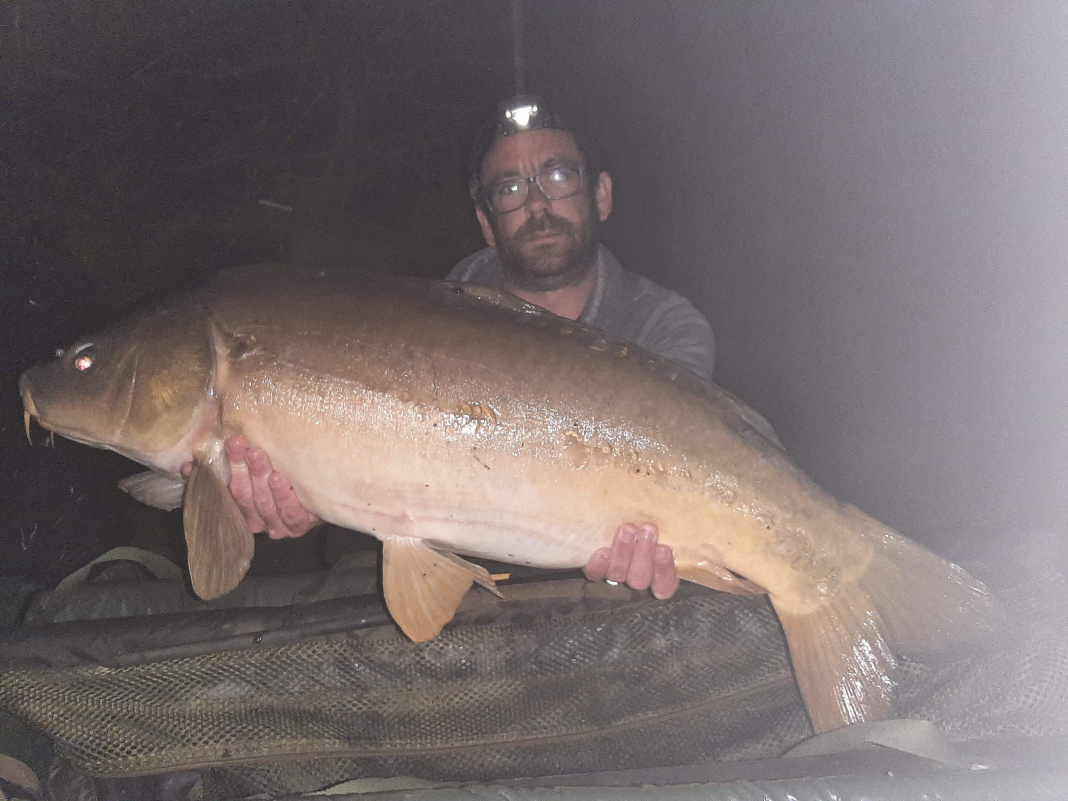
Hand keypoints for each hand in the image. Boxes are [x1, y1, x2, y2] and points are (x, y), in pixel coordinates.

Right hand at [181, 436, 320, 538]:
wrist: (318, 496)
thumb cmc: (279, 483)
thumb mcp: (251, 475)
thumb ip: (221, 470)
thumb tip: (186, 465)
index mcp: (241, 511)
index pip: (226, 492)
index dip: (219, 471)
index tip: (217, 448)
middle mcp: (257, 522)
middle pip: (245, 496)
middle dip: (241, 468)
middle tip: (239, 444)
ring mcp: (277, 526)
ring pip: (264, 504)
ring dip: (260, 478)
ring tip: (258, 456)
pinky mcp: (298, 526)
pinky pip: (290, 513)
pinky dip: (283, 496)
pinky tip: (279, 478)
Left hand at [583, 523, 679, 599]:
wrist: (602, 514)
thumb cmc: (641, 516)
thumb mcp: (662, 519)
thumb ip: (674, 521)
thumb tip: (700, 498)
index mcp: (656, 573)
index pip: (665, 586)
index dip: (664, 572)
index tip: (665, 549)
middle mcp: (636, 577)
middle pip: (641, 578)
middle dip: (644, 554)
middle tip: (647, 529)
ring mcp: (614, 575)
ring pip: (620, 575)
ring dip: (625, 552)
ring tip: (627, 529)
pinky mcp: (594, 570)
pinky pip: (595, 574)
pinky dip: (599, 565)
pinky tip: (601, 550)